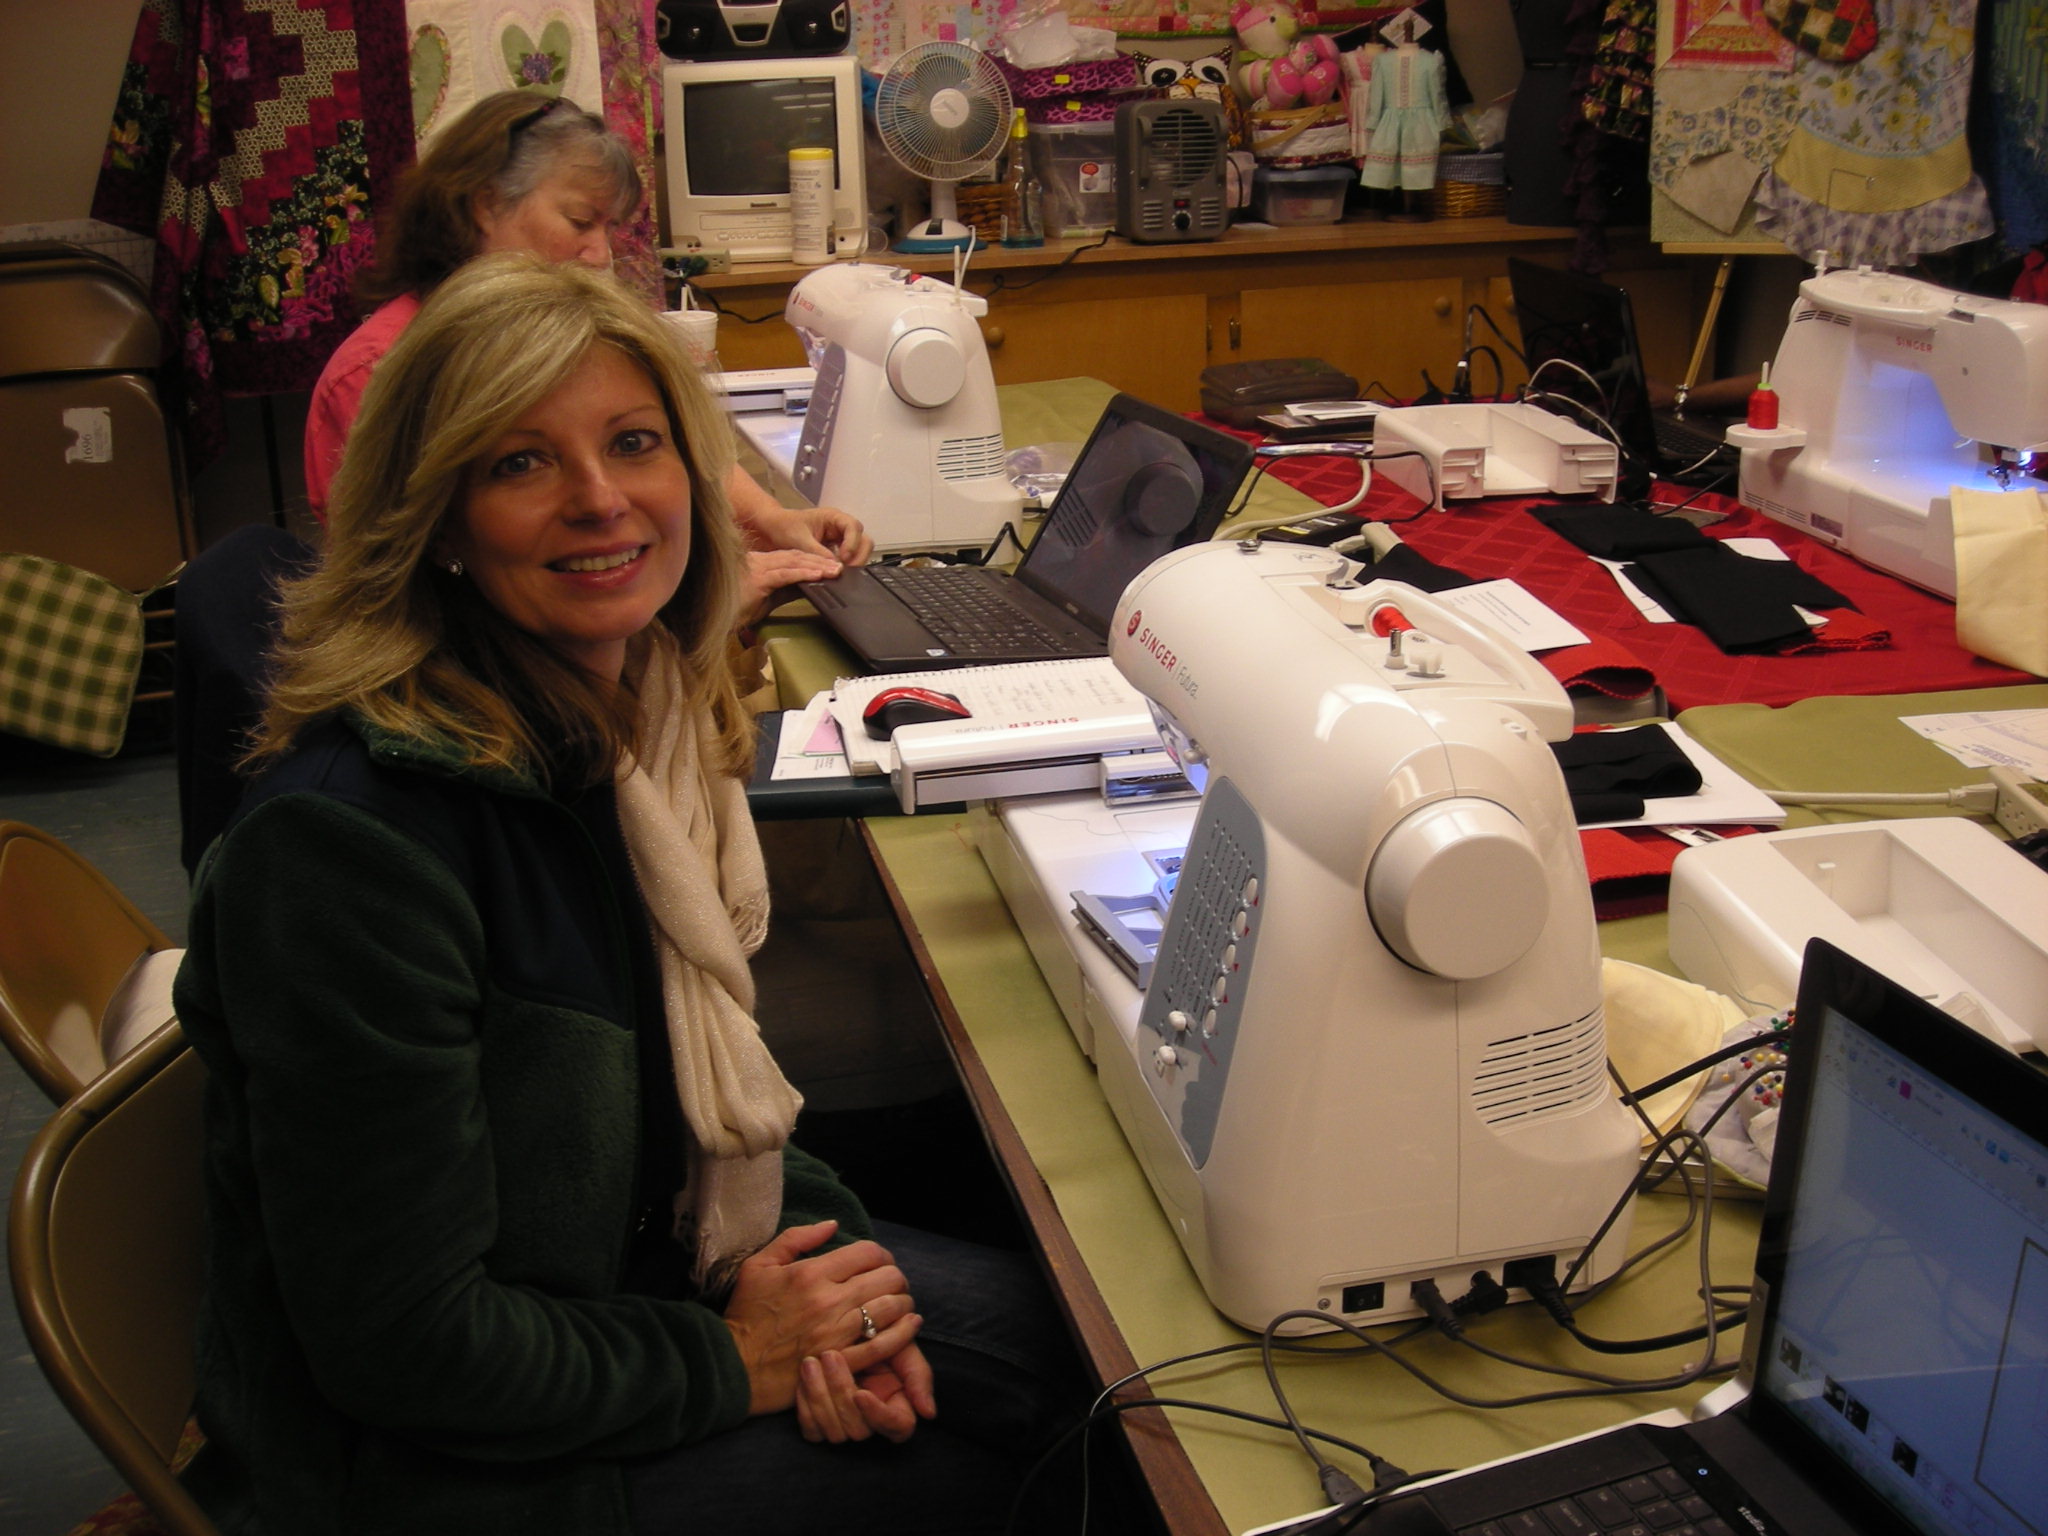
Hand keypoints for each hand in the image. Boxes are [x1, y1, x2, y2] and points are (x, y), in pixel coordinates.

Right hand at [722, 1221, 920, 1415]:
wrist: (734, 1367)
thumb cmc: (746, 1314)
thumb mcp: (759, 1265)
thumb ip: (796, 1239)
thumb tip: (832, 1225)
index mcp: (811, 1274)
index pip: (867, 1253)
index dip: (880, 1254)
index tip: (878, 1261)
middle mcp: (829, 1301)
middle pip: (887, 1277)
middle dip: (895, 1276)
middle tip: (890, 1282)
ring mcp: (838, 1334)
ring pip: (891, 1308)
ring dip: (902, 1301)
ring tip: (899, 1302)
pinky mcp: (842, 1362)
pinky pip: (885, 1345)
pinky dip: (904, 1332)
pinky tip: (909, 1324)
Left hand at [725, 468, 873, 565]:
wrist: (772, 530)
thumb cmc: (783, 527)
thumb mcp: (800, 540)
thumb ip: (818, 553)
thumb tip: (834, 566)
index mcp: (833, 517)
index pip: (853, 527)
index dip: (852, 543)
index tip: (844, 557)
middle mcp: (840, 527)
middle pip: (863, 539)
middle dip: (859, 555)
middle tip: (848, 570)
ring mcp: (839, 539)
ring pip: (859, 549)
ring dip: (855, 561)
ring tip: (842, 572)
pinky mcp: (836, 550)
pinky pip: (849, 558)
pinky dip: (847, 566)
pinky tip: (836, 573)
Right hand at [740, 548, 841, 623]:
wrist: (712, 613)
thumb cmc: (735, 608)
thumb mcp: (766, 599)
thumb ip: (785, 591)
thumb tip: (806, 589)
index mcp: (762, 564)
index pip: (792, 558)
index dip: (812, 560)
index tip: (829, 566)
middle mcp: (761, 561)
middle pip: (796, 557)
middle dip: (819, 561)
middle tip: (839, 567)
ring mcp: (760, 568)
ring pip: (794, 562)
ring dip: (817, 566)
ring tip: (835, 571)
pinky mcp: (759, 579)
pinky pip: (785, 574)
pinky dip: (803, 574)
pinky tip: (818, 576)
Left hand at [794, 1341, 936, 1444]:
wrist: (848, 1330)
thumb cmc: (881, 1336)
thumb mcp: (903, 1348)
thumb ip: (919, 1377)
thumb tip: (928, 1413)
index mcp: (897, 1409)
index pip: (898, 1427)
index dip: (878, 1415)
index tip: (861, 1393)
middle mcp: (871, 1423)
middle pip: (859, 1431)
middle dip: (841, 1393)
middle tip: (830, 1355)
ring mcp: (845, 1426)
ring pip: (834, 1433)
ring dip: (820, 1396)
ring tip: (811, 1361)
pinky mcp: (820, 1425)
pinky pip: (811, 1430)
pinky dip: (805, 1405)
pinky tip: (803, 1376)